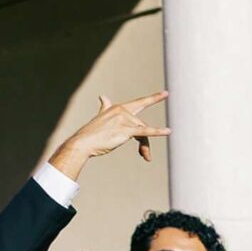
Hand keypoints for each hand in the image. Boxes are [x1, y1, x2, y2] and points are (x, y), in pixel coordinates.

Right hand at [48, 90, 168, 177]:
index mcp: (118, 108)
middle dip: (147, 139)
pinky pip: (144, 132)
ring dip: (145, 147)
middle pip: (142, 125)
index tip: (165, 93)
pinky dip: (157, 131)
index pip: (139, 103)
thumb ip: (105, 107)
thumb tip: (103, 96)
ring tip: (145, 157)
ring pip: (143, 133)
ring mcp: (123, 119)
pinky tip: (168, 131)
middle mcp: (122, 111)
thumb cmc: (93, 134)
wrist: (83, 143)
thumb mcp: (101, 118)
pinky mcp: (125, 130)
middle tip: (153, 132)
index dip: (153, 98)